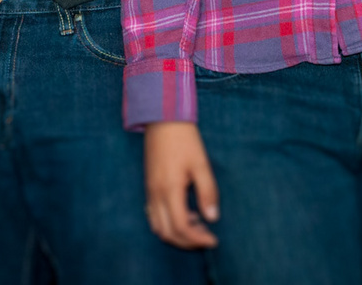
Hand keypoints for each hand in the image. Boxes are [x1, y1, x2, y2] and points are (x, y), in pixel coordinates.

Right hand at [144, 121, 218, 249]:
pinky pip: (154, 216)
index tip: (213, 240)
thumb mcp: (201, 164)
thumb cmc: (185, 140)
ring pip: (158, 227)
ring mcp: (149, 191)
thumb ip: (208, 192)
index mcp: (169, 189)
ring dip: (177, 234)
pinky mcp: (148, 187)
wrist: (162, 119)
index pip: (181, 227)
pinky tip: (185, 214)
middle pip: (167, 233)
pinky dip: (168, 223)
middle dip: (187, 241)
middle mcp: (156, 194)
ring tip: (197, 224)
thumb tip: (212, 218)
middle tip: (206, 236)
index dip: (197, 239)